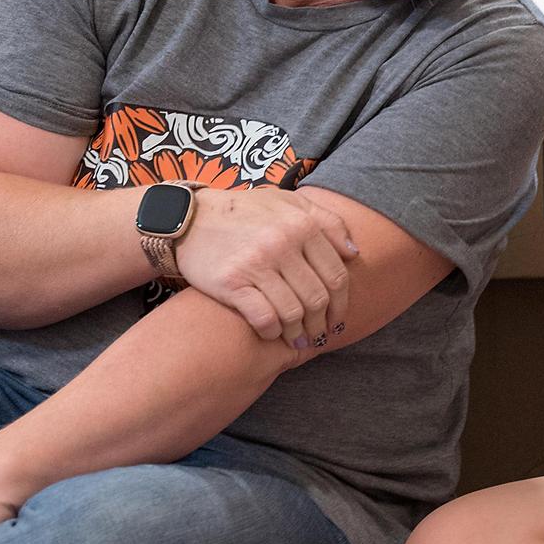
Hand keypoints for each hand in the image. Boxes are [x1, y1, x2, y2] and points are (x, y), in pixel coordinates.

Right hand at [174, 186, 358, 349]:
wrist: (189, 218)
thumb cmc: (245, 213)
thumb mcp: (290, 203)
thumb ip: (327, 222)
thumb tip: (355, 253)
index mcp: (302, 225)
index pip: (336, 275)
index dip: (342, 304)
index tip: (337, 319)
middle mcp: (282, 244)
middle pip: (317, 298)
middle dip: (321, 324)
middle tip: (319, 335)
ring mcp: (256, 264)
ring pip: (294, 312)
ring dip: (299, 333)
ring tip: (297, 340)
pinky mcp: (231, 283)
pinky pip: (264, 318)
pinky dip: (272, 331)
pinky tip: (271, 333)